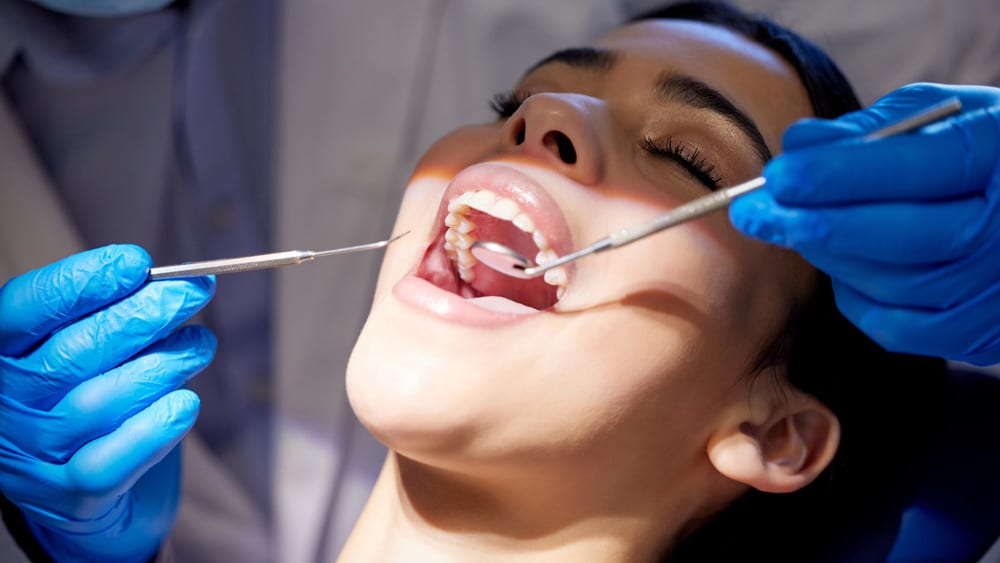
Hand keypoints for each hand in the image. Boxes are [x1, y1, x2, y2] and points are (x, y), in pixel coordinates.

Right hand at [0, 245, 215, 561]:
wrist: (75, 487)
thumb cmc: (82, 394)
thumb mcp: (78, 345)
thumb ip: (107, 312)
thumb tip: (165, 281)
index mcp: (1, 355)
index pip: (24, 310)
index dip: (81, 283)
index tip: (136, 263)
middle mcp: (7, 405)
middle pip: (73, 353)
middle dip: (143, 315)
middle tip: (193, 292)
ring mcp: (36, 455)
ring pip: (102, 402)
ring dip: (165, 365)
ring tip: (199, 345)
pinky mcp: (73, 496)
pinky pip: (115, 461)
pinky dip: (157, 427)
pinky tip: (185, 403)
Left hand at [729, 83, 999, 365]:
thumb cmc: (970, 155)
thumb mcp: (935, 120)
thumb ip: (869, 132)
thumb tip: (798, 144)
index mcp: (995, 155)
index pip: (916, 168)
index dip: (839, 175)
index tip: (777, 174)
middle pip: (900, 237)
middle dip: (813, 224)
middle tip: (751, 211)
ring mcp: (991, 289)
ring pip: (888, 283)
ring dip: (826, 254)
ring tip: (791, 225)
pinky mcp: (972, 333)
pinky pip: (892, 326)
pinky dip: (853, 294)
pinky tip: (840, 263)